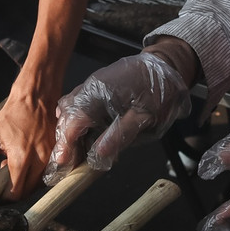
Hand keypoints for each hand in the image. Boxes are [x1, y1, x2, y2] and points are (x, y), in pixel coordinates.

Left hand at [0, 88, 55, 198]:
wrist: (35, 97)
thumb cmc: (13, 114)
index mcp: (21, 157)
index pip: (15, 192)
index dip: (5, 196)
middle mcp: (39, 160)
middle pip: (27, 191)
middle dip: (15, 189)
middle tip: (5, 177)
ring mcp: (51, 157)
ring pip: (38, 184)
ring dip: (26, 182)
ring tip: (16, 167)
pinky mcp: (57, 153)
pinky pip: (47, 173)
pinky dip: (36, 173)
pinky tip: (28, 162)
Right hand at [44, 50, 192, 183]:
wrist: (167, 65)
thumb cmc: (159, 90)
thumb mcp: (146, 116)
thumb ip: (121, 134)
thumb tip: (99, 154)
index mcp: (99, 93)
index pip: (73, 121)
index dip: (66, 143)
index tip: (62, 162)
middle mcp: (90, 88)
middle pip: (67, 118)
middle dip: (65, 142)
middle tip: (68, 165)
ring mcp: (91, 87)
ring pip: (70, 112)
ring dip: (70, 133)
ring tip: (76, 155)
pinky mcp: (96, 89)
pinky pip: (79, 106)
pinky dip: (78, 123)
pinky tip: (86, 137)